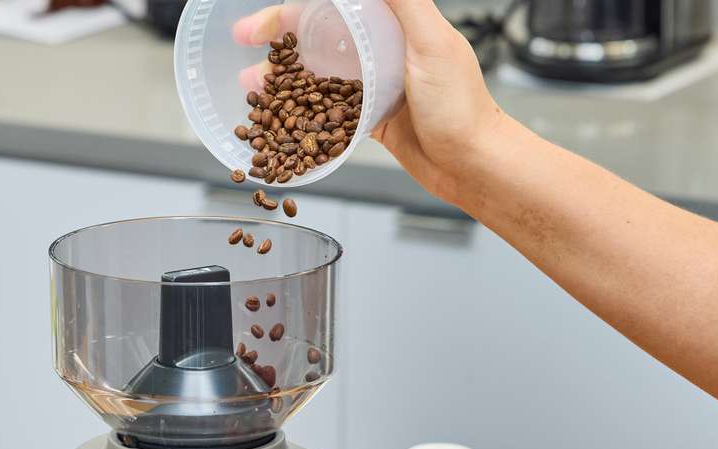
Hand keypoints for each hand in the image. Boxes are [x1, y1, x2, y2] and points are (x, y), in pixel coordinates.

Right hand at [232, 0, 505, 204]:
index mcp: (395, 23)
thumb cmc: (462, 107)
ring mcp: (376, 85)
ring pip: (317, 74)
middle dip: (278, 39)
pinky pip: (329, 109)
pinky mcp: (372, 118)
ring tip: (250, 88)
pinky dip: (301, 111)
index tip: (266, 16)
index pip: (335, 4)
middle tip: (243, 44)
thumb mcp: (432, 40)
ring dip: (281, 78)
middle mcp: (383, 50)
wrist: (475, 163)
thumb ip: (402, 0)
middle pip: (319, 35)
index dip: (297, 8)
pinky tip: (278, 116)